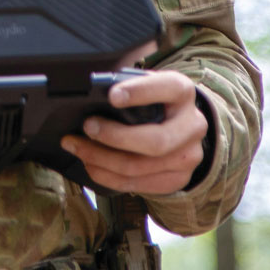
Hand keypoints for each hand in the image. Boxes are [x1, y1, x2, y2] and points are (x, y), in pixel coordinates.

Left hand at [61, 69, 208, 195]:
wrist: (183, 127)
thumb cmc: (155, 101)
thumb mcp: (149, 85)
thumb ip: (129, 86)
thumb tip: (93, 93)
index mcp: (183, 93)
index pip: (167, 89)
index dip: (140, 92)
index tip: (112, 96)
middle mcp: (193, 126)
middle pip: (155, 141)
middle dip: (114, 137)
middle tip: (87, 127)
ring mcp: (188, 157)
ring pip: (139, 167)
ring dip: (101, 159)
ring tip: (77, 146)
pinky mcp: (177, 179)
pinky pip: (136, 184)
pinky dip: (106, 175)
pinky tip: (90, 163)